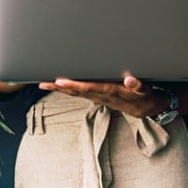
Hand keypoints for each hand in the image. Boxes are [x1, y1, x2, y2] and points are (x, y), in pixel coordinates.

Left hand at [38, 75, 164, 117]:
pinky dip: (67, 89)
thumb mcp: (144, 90)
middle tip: (43, 83)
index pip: (88, 88)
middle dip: (59, 87)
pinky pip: (78, 93)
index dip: (73, 84)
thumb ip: (137, 84)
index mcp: (109, 91)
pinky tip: (59, 85)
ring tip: (44, 83)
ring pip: (74, 92)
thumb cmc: (143, 96)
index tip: (60, 81)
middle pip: (75, 91)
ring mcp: (97, 97)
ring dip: (59, 89)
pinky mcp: (96, 96)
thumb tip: (130, 79)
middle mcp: (100, 95)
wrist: (143, 108)